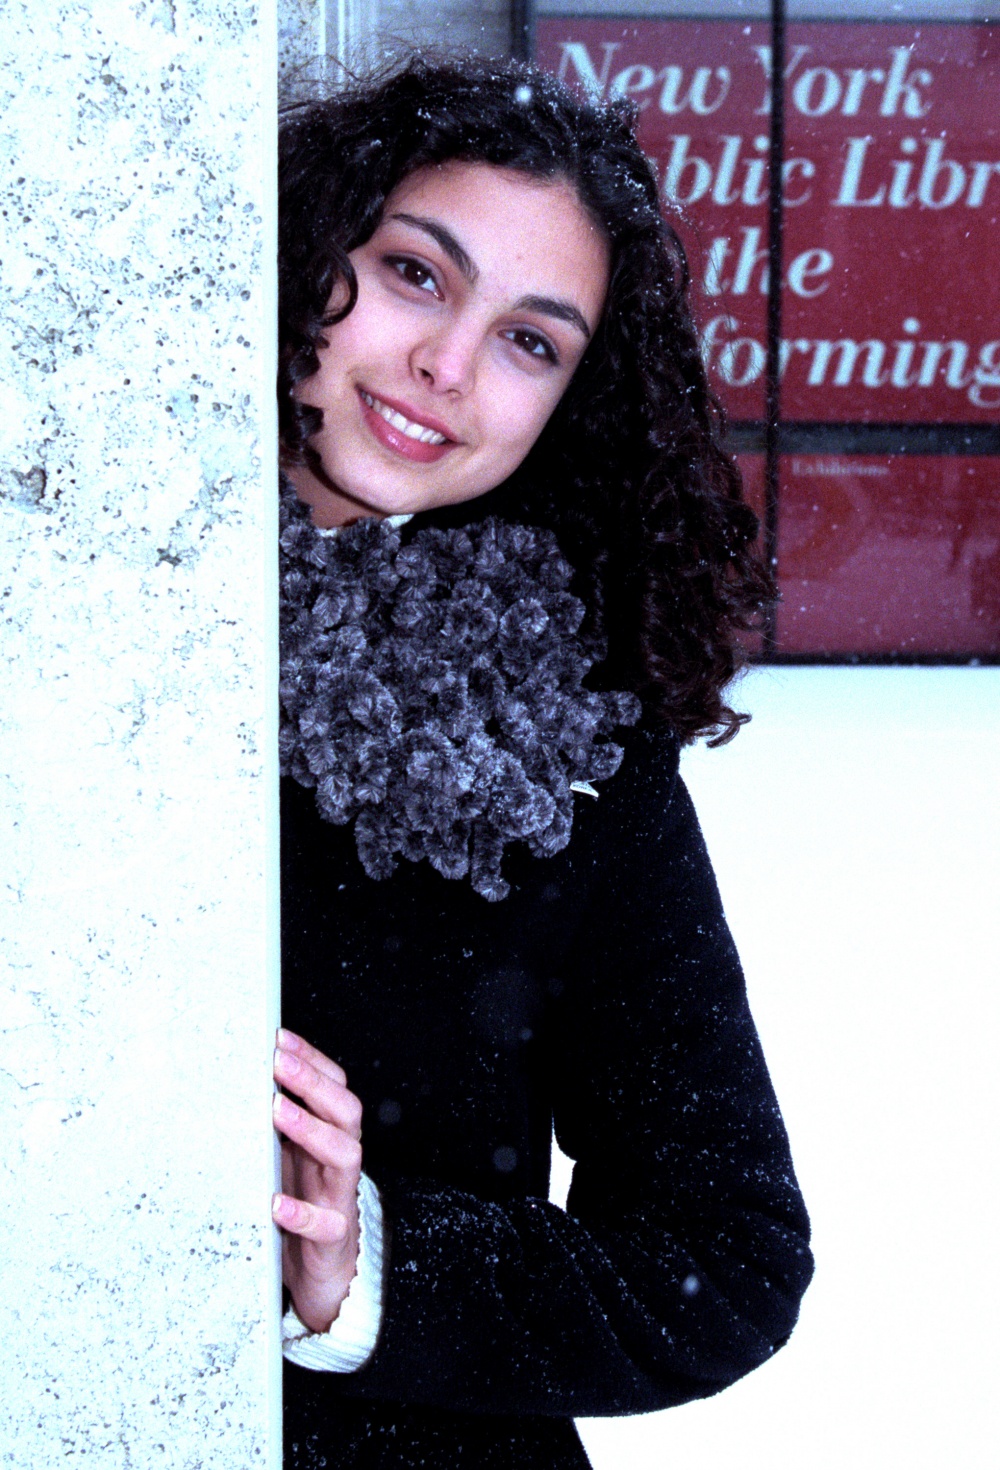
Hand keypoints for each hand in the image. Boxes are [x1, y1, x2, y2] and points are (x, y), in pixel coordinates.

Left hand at [272, 1028, 363, 1333]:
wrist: (326, 1276)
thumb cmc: (304, 1207)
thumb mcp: (290, 1161)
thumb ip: (278, 1128)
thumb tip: (239, 1086)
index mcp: (331, 1137)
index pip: (335, 1087)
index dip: (313, 1061)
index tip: (279, 1039)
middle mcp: (340, 1161)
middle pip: (345, 1111)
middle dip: (313, 1083)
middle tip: (279, 1062)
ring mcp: (340, 1198)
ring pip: (344, 1156)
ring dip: (312, 1130)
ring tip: (279, 1110)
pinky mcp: (332, 1239)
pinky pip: (323, 1224)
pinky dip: (302, 1213)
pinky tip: (276, 1203)